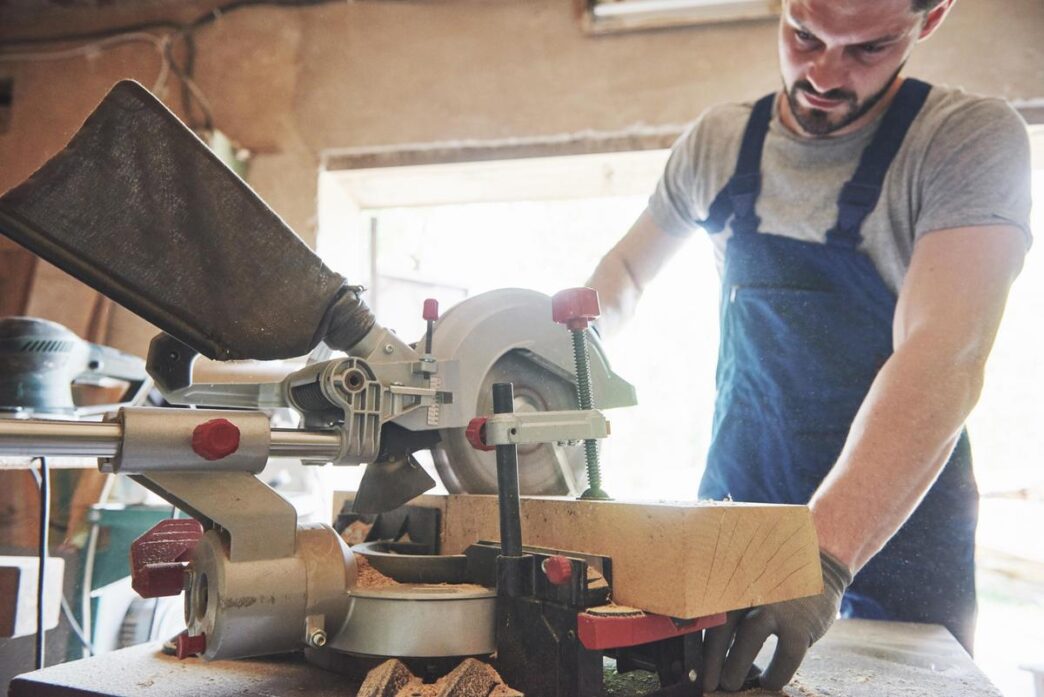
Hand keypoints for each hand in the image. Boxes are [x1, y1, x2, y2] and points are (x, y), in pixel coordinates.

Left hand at [701, 550, 851, 691]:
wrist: (820, 565)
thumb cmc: (774, 583)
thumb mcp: (749, 584)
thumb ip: (730, 607)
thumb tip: (710, 649)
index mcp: (733, 580)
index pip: (704, 611)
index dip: (694, 640)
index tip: (690, 664)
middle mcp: (751, 588)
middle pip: (721, 624)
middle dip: (710, 658)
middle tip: (707, 682)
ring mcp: (777, 605)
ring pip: (749, 638)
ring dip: (735, 665)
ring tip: (729, 684)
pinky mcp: (801, 623)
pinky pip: (785, 656)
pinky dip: (775, 674)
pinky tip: (768, 681)